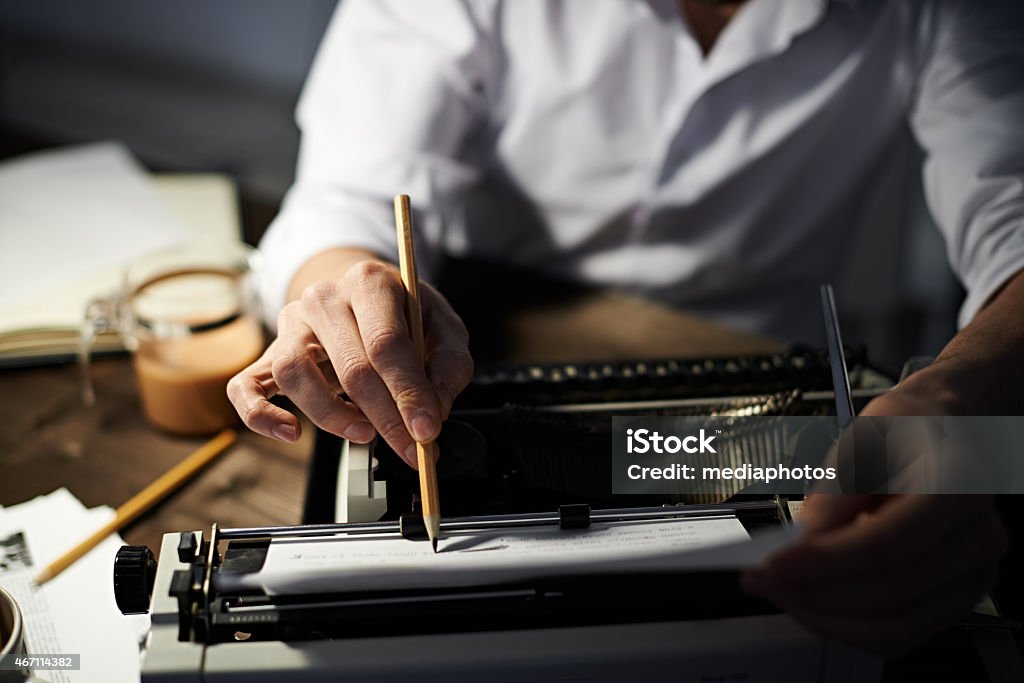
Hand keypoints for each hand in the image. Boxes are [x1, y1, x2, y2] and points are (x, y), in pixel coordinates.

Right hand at [227, 259, 473, 467]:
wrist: (361, 295)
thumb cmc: (404, 315)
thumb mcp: (443, 327)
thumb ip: (449, 365)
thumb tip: (434, 410)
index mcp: (370, 282)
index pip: (386, 343)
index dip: (408, 393)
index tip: (426, 430)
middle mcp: (324, 297)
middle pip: (349, 365)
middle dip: (384, 417)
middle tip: (408, 449)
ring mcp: (291, 323)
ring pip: (294, 373)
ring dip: (332, 416)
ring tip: (364, 433)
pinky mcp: (268, 353)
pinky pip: (245, 387)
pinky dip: (261, 416)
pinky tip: (291, 433)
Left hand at [741, 385, 1007, 656]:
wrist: (945, 434)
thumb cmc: (907, 430)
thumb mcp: (863, 437)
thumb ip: (837, 491)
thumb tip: (806, 537)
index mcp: (956, 491)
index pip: (887, 544)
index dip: (825, 561)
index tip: (774, 564)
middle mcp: (975, 539)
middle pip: (891, 592)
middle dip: (815, 593)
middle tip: (763, 580)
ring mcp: (973, 574)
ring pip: (898, 627)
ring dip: (829, 619)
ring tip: (782, 594)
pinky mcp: (957, 598)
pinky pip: (902, 633)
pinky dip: (851, 629)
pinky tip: (813, 605)